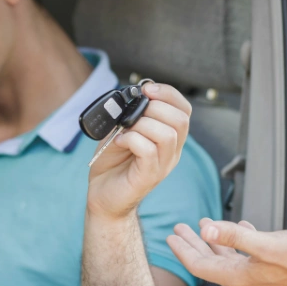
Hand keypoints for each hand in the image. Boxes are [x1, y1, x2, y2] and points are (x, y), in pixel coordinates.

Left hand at [86, 83, 191, 219]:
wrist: (102, 196)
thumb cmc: (112, 163)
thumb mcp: (121, 131)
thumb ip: (129, 114)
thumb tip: (133, 96)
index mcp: (169, 138)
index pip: (184, 110)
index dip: (168, 94)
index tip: (146, 89)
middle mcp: (172, 152)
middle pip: (181, 120)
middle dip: (154, 108)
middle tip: (133, 116)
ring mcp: (162, 165)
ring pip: (167, 134)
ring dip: (142, 125)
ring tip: (125, 132)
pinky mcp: (149, 176)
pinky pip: (148, 150)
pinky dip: (131, 139)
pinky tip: (120, 142)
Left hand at [167, 219, 286, 285]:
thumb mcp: (266, 244)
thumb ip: (235, 236)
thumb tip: (207, 228)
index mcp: (238, 275)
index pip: (200, 265)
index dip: (184, 250)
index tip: (171, 236)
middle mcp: (244, 277)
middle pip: (209, 260)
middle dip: (192, 243)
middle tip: (178, 229)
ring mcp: (256, 273)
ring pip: (226, 255)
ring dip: (212, 240)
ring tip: (202, 225)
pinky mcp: (269, 266)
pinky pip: (245, 253)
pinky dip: (236, 239)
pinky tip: (239, 227)